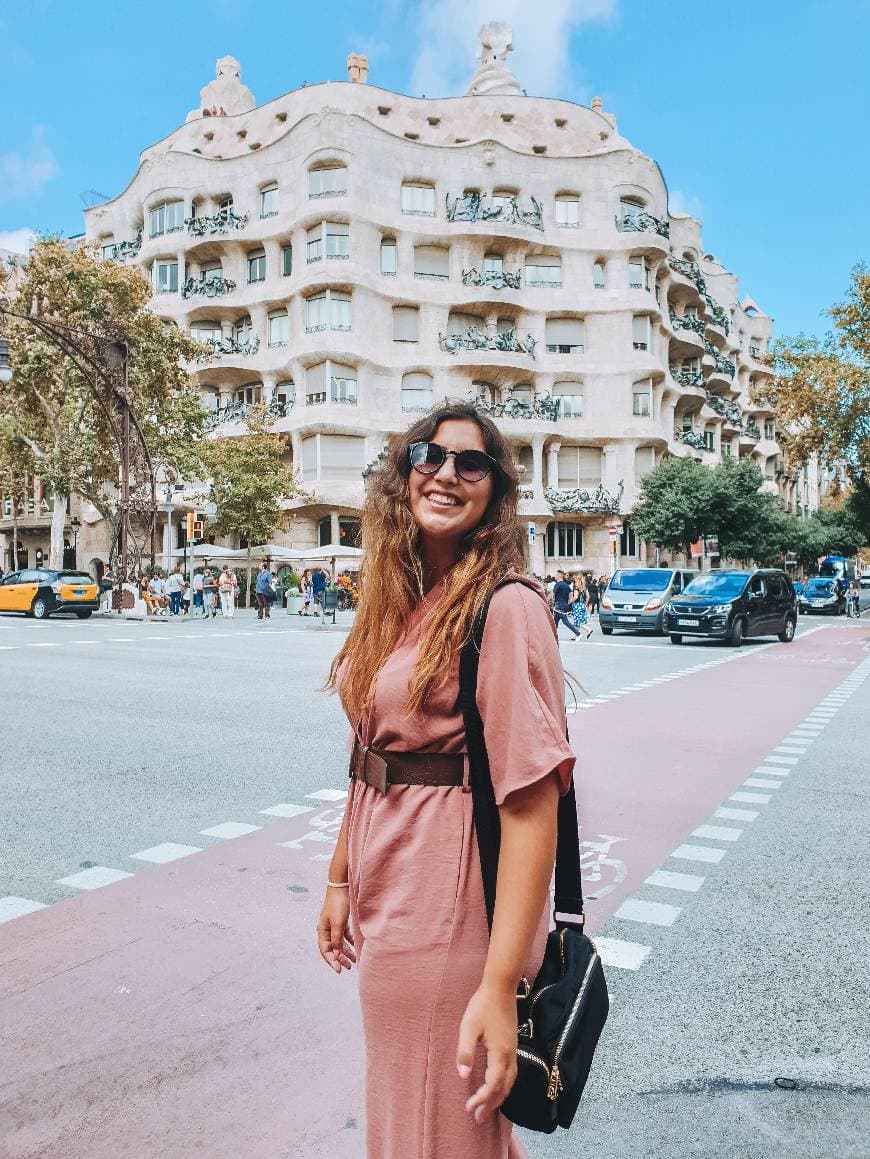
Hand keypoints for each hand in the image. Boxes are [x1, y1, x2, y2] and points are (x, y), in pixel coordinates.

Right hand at [316, 888, 355, 973]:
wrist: (342, 886)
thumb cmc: (338, 904)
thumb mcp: (338, 923)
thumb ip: (337, 940)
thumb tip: (336, 956)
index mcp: (322, 931)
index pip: (325, 950)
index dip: (331, 961)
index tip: (339, 970)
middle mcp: (326, 930)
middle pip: (332, 949)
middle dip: (340, 959)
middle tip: (349, 968)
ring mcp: (334, 926)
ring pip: (339, 943)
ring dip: (345, 952)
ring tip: (354, 961)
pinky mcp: (341, 922)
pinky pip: (344, 936)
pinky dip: (349, 943)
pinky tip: (355, 948)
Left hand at [456, 982, 516, 1122]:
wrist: (500, 987)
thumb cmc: (482, 1005)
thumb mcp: (468, 1027)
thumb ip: (465, 1052)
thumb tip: (463, 1076)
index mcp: (500, 1053)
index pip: (492, 1085)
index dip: (481, 1099)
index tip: (468, 1108)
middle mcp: (510, 1055)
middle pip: (503, 1088)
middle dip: (490, 1105)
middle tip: (477, 1119)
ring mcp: (513, 1050)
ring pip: (510, 1082)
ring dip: (498, 1097)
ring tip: (487, 1109)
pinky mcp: (512, 1045)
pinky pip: (511, 1073)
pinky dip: (504, 1086)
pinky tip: (496, 1087)